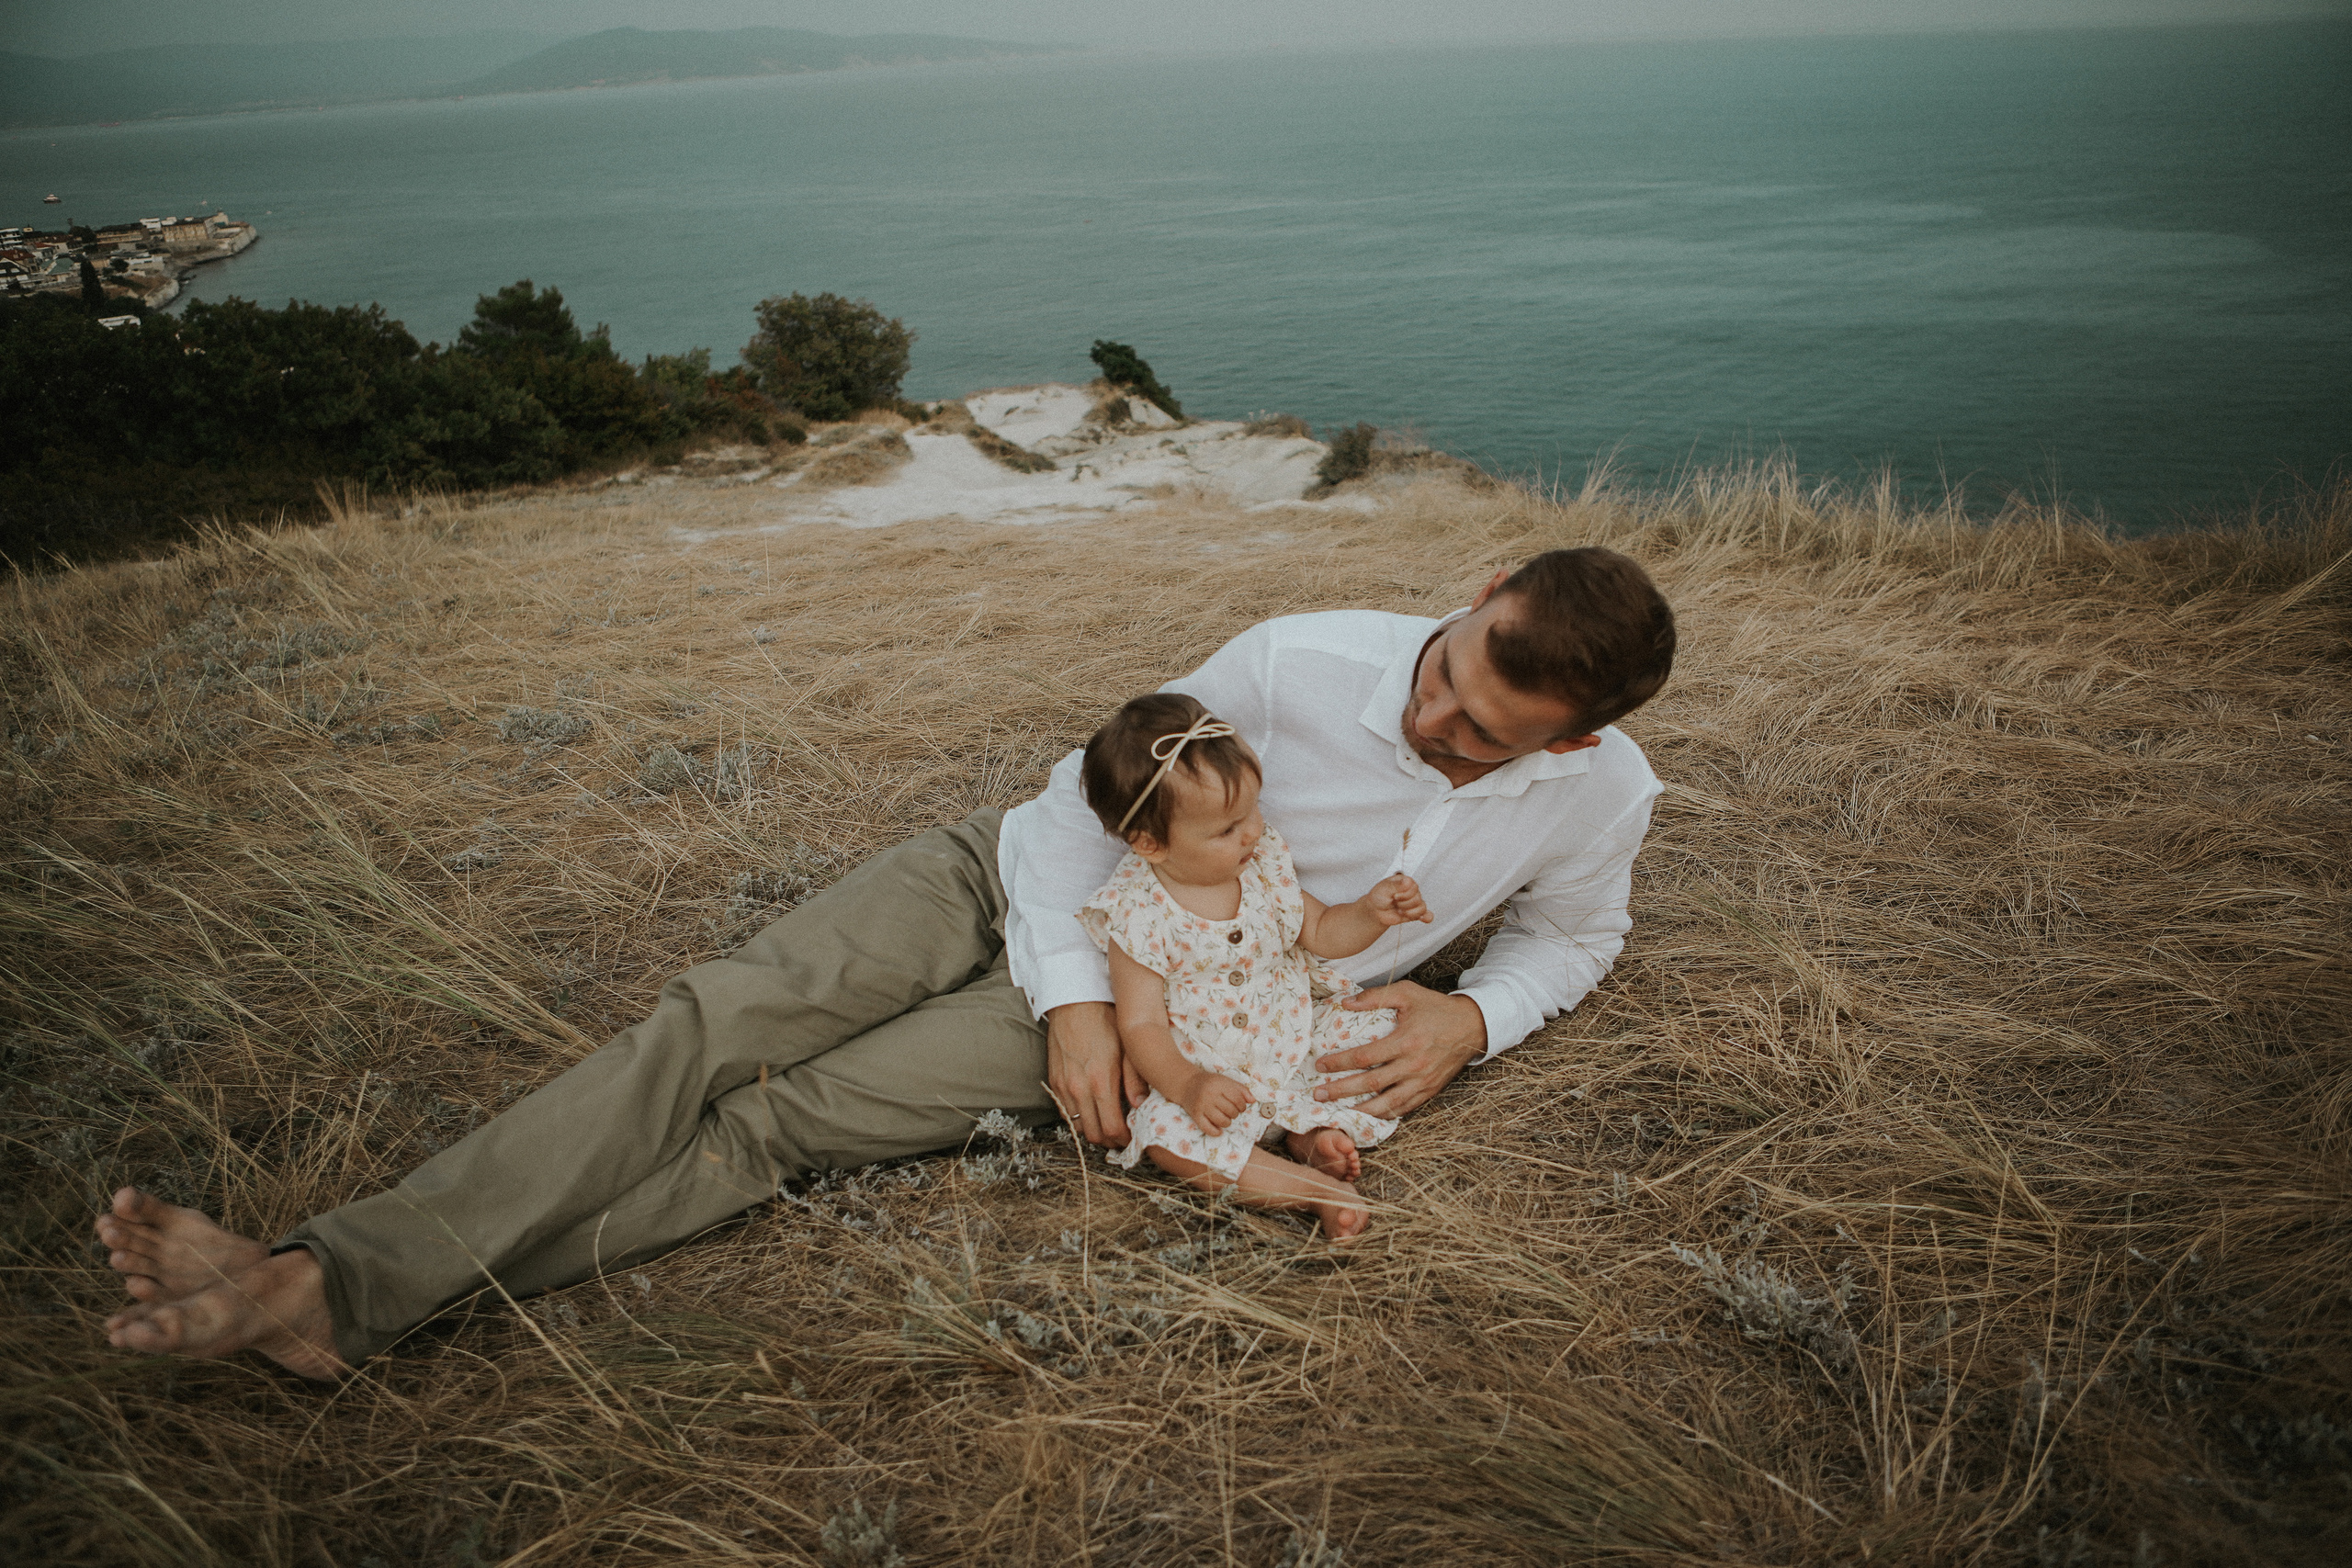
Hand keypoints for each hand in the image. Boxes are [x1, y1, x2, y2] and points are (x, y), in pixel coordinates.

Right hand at [1045, 1002, 1144, 1147]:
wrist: (1074, 1002)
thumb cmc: (1105, 1020)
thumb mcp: (1128, 1047)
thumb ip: (1135, 1079)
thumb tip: (1140, 1106)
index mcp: (1101, 1082)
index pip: (1112, 1129)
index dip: (1124, 1139)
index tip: (1134, 1136)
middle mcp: (1079, 1089)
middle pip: (1093, 1135)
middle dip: (1110, 1141)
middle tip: (1123, 1135)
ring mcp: (1063, 1086)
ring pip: (1077, 1127)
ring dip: (1093, 1130)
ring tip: (1109, 1123)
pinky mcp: (1053, 1081)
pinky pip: (1066, 1111)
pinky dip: (1079, 1117)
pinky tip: (1092, 1108)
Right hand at [1184, 1072, 1254, 1134]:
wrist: (1187, 1083)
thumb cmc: (1209, 1082)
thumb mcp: (1225, 1080)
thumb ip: (1241, 1089)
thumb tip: (1253, 1100)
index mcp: (1219, 1085)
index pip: (1238, 1099)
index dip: (1243, 1105)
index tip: (1240, 1106)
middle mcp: (1210, 1095)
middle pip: (1231, 1111)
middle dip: (1235, 1113)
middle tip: (1232, 1111)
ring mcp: (1202, 1106)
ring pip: (1221, 1121)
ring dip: (1227, 1122)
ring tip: (1225, 1118)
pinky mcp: (1195, 1115)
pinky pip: (1207, 1128)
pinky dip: (1215, 1132)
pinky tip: (1219, 1130)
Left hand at [1316, 982, 1483, 1117]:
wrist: (1472, 1026)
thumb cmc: (1436, 1008)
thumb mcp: (1408, 993)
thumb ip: (1376, 997)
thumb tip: (1346, 1002)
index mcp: (1406, 1041)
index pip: (1364, 1057)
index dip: (1339, 1063)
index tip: (1320, 1065)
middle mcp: (1413, 1066)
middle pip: (1370, 1084)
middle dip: (1341, 1091)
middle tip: (1318, 1094)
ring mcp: (1422, 1082)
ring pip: (1386, 1104)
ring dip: (1360, 1109)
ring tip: (1338, 1112)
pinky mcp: (1429, 1091)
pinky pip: (1403, 1109)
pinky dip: (1383, 1115)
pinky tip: (1367, 1114)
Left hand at [1364, 873, 1431, 927]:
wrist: (1375, 910)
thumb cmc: (1379, 896)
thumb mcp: (1384, 888)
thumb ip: (1396, 885)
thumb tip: (1407, 881)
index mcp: (1405, 882)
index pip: (1414, 887)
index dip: (1405, 894)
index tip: (1395, 896)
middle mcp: (1412, 891)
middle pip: (1418, 899)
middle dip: (1404, 904)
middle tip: (1395, 903)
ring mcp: (1414, 902)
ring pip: (1422, 908)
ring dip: (1409, 912)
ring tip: (1400, 911)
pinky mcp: (1415, 912)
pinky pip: (1426, 914)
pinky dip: (1426, 917)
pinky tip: (1423, 918)